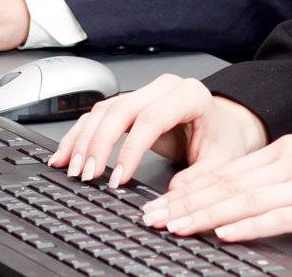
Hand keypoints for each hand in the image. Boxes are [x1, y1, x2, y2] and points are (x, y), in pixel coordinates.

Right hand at [48, 74, 268, 189]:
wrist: (224, 126)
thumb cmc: (223, 141)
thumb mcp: (221, 164)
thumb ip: (197, 182)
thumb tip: (168, 202)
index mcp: (190, 96)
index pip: (153, 118)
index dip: (131, 148)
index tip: (118, 178)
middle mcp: (164, 88)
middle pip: (122, 109)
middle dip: (99, 143)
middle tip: (87, 174)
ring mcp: (145, 93)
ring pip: (105, 109)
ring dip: (84, 139)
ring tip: (72, 168)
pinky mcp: (131, 104)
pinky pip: (99, 114)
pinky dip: (80, 134)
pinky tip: (67, 153)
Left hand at [142, 135, 291, 241]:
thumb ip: (266, 181)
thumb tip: (223, 201)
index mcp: (281, 150)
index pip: (225, 171)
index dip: (189, 188)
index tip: (161, 202)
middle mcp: (288, 162)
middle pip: (228, 183)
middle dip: (186, 202)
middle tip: (154, 216)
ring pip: (245, 199)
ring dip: (206, 214)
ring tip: (178, 225)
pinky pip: (278, 216)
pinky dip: (248, 225)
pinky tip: (226, 232)